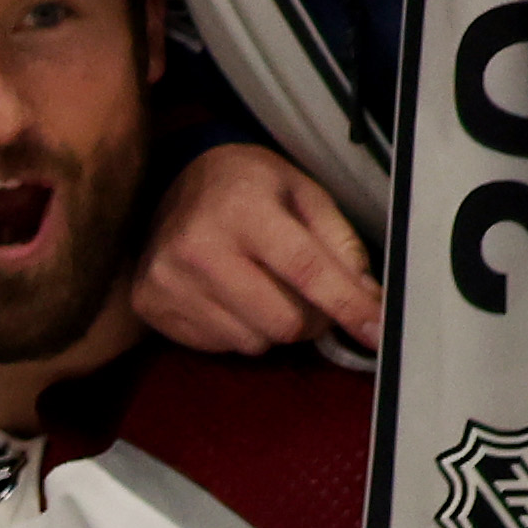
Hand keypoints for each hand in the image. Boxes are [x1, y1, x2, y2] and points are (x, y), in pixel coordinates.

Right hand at [130, 141, 380, 353]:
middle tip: (313, 301)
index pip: (305, 269)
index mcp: (244, 210)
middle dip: (311, 320)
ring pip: (253, 341)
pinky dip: (239, 329)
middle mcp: (199, 248)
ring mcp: (169, 282)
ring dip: (272, 326)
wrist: (173, 182)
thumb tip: (367, 298)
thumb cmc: (248, 187)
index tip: (376, 329)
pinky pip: (220, 345)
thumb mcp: (304, 194)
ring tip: (265, 292)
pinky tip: (232, 297)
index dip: (346, 303)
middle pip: (281, 320)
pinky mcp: (151, 306)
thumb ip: (339, 243)